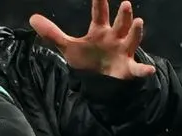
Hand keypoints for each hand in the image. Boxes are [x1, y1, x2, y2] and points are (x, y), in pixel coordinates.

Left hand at [31, 1, 156, 79]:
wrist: (97, 83)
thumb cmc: (87, 60)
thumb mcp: (68, 47)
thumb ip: (52, 33)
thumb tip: (32, 18)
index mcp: (100, 31)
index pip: (100, 13)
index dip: (100, 2)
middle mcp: (114, 38)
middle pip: (120, 23)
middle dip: (123, 15)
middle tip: (125, 4)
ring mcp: (123, 52)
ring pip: (132, 40)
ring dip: (135, 32)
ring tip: (139, 22)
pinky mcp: (127, 70)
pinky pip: (137, 70)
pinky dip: (144, 70)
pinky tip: (149, 70)